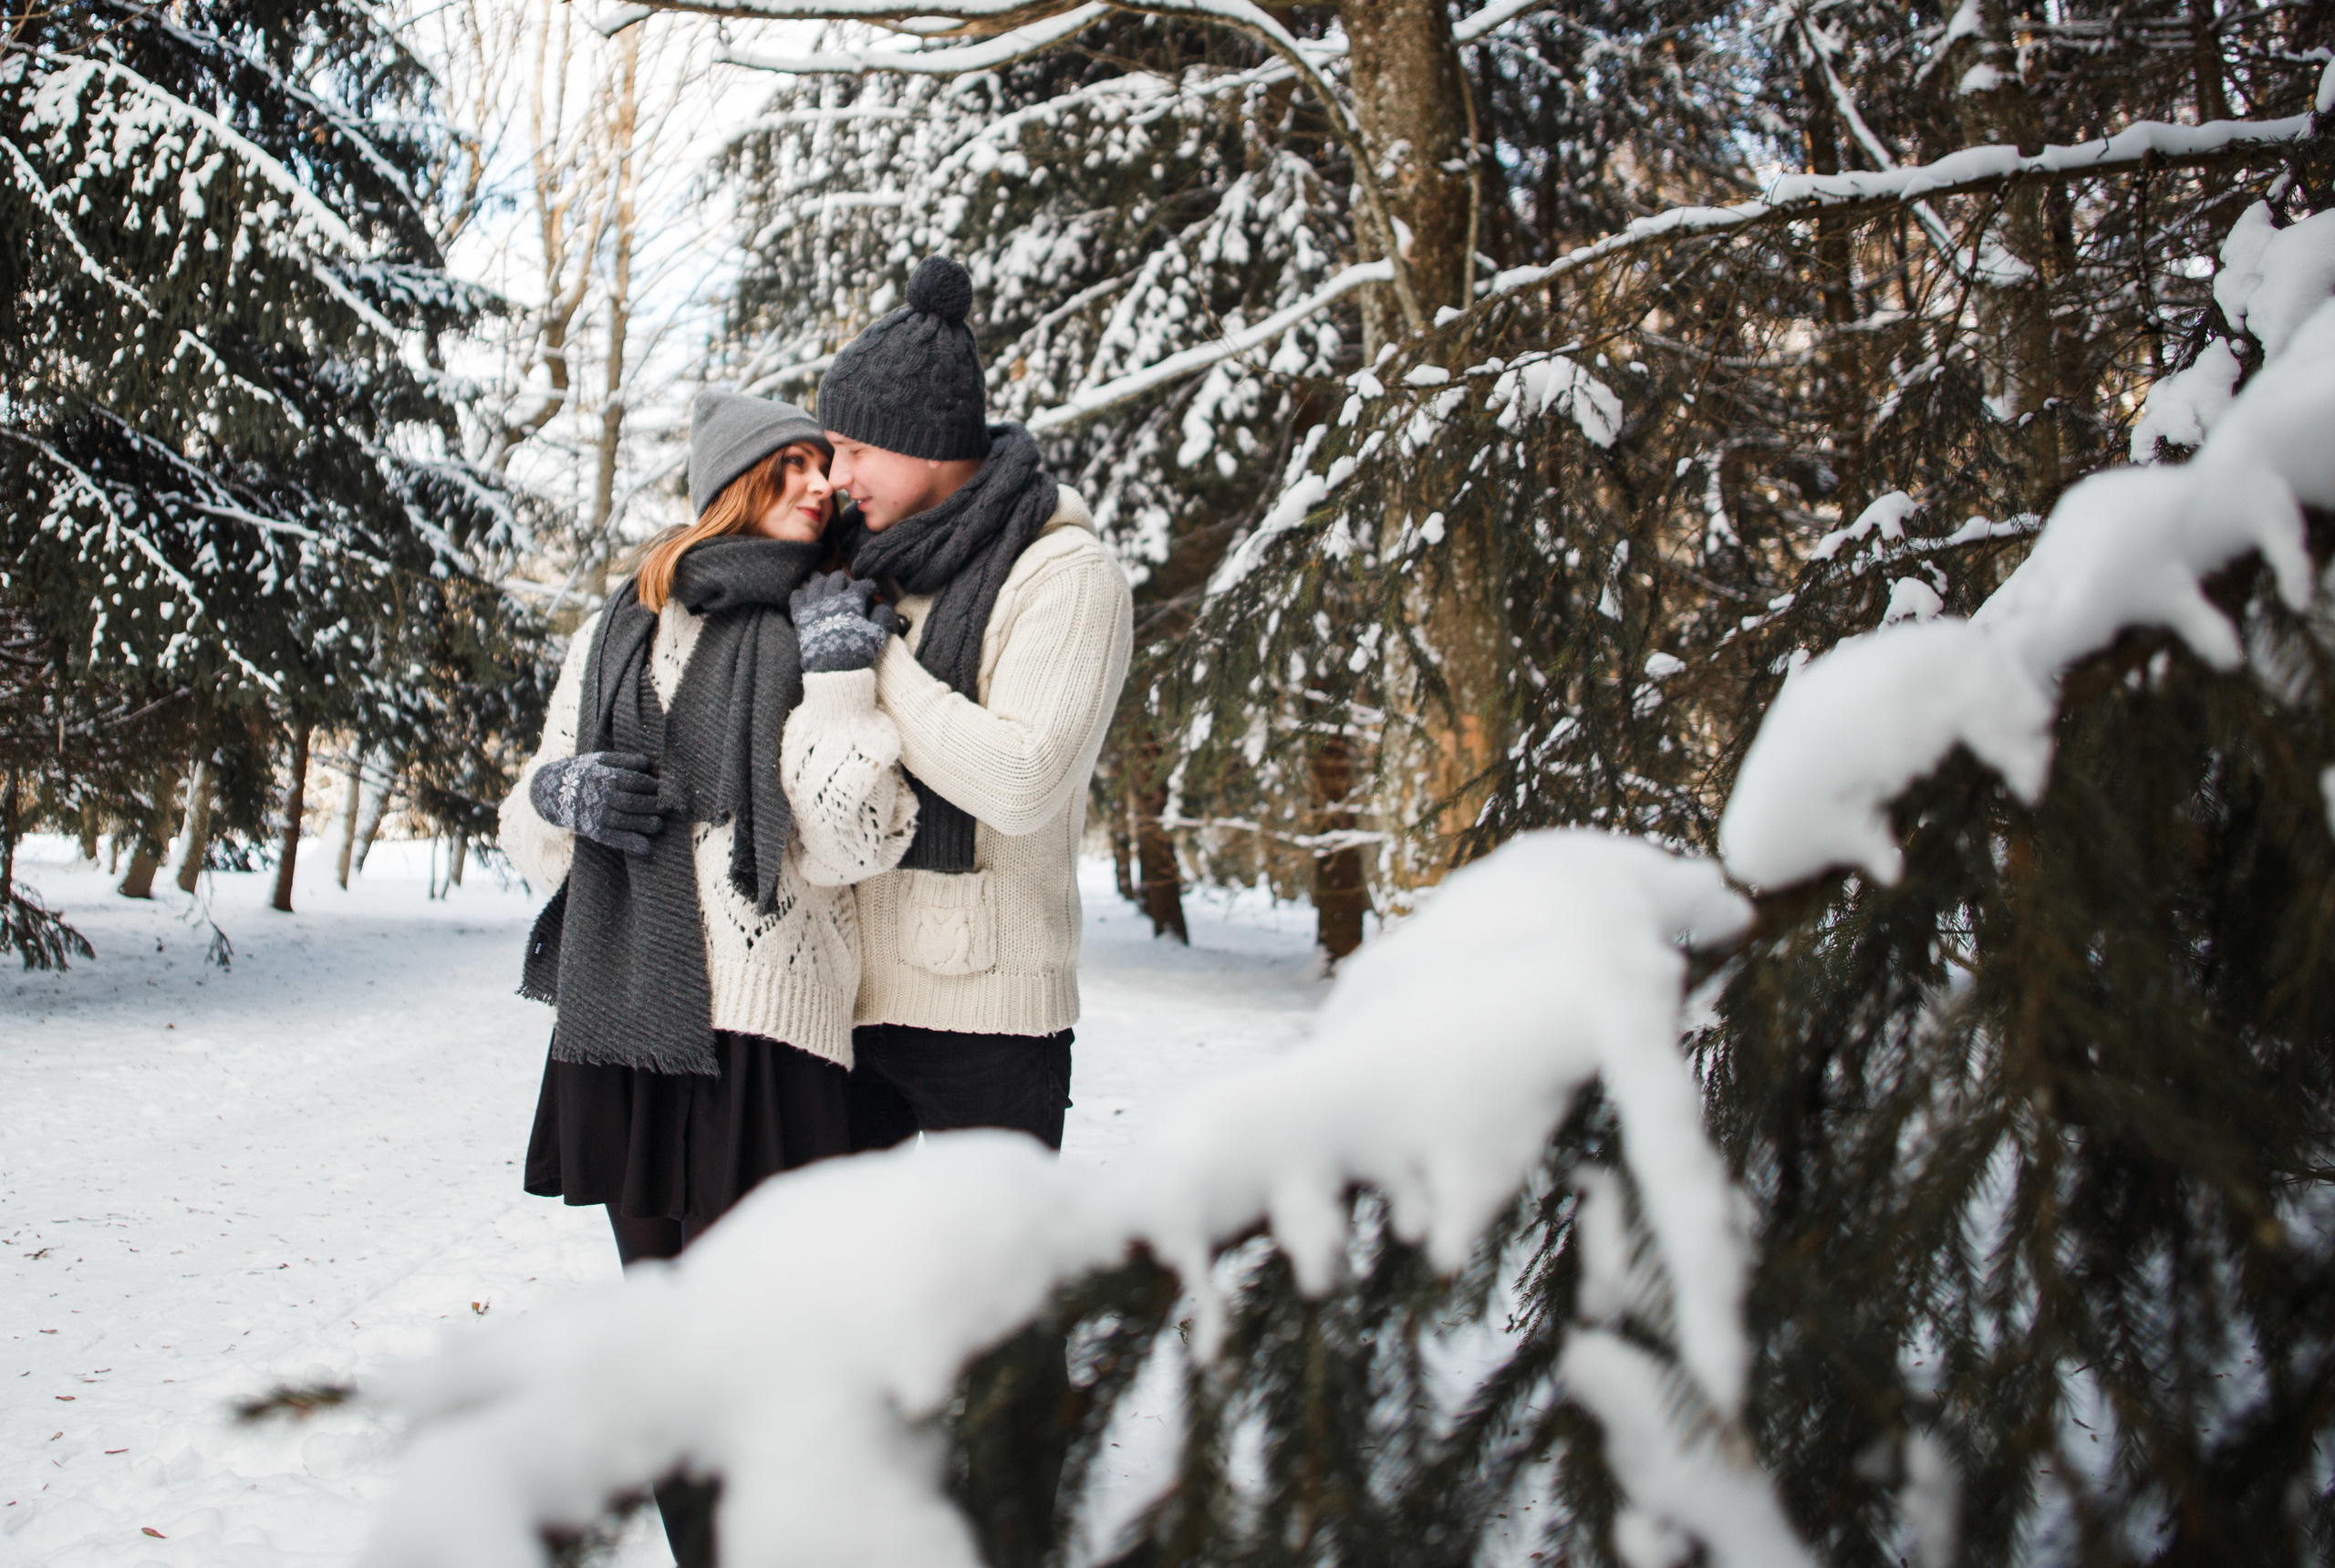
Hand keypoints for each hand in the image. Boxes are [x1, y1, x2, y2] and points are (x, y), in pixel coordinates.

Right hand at [529, 751, 663, 855]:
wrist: (553, 791)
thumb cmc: (584, 772)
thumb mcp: (600, 759)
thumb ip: (624, 761)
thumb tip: (647, 763)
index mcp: (605, 777)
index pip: (635, 781)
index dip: (651, 786)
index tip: (660, 788)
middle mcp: (602, 797)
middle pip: (633, 802)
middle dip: (652, 805)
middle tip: (665, 807)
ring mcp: (597, 815)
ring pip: (625, 821)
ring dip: (645, 824)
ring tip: (659, 824)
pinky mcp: (593, 830)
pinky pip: (614, 839)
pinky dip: (630, 843)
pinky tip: (646, 847)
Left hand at [791, 570, 897, 673]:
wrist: (834, 670)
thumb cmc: (858, 652)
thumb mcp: (877, 635)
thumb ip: (882, 616)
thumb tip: (883, 605)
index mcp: (852, 601)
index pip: (861, 584)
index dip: (869, 586)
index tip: (871, 591)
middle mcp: (831, 598)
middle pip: (837, 578)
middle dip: (845, 581)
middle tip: (848, 589)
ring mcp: (813, 606)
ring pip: (816, 583)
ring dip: (824, 584)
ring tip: (829, 591)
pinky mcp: (800, 616)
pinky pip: (797, 596)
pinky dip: (802, 594)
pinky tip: (809, 600)